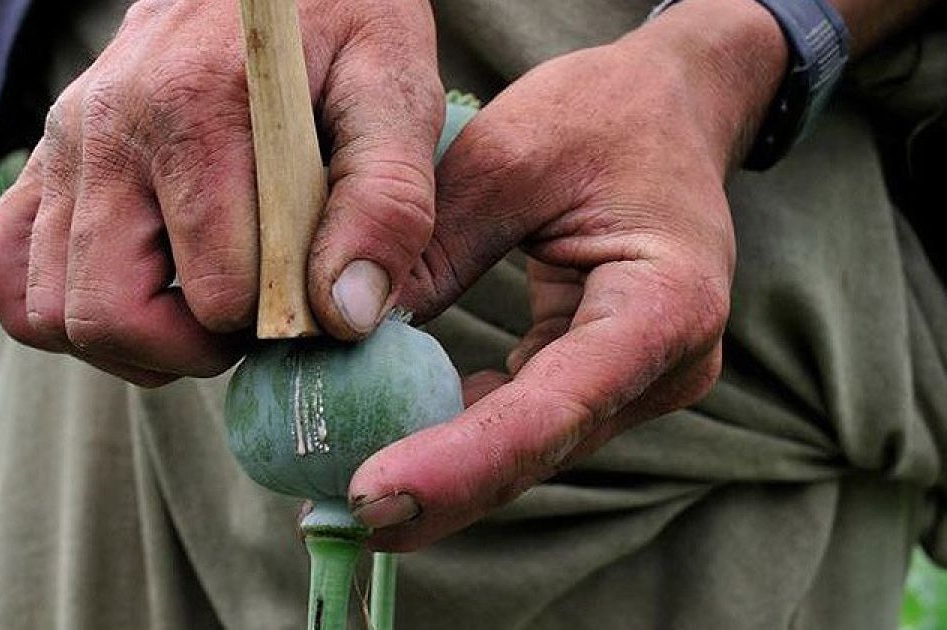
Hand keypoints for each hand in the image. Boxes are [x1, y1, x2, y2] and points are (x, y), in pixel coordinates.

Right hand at [0, 0, 443, 385]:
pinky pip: (0, 270)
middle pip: (109, 316)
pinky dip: (56, 311)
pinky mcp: (41, 162)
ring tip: (198, 308)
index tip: (314, 293)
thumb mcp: (395, 87)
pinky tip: (133, 291)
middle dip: (193, 350)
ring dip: (130, 342)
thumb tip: (342, 316)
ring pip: (48, 313)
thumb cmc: (339, 24)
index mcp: (193, 108)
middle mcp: (103, 128)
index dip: (277, 322)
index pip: (217, 292)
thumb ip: (387, 199)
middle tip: (253, 320)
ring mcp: (59, 147)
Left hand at [348, 0, 787, 549]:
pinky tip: (389, 443)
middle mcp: (664, 365)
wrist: (671, 109)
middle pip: (538, 448)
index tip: (370, 495)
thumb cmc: (602, 115)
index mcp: (664, 305)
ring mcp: (637, 382)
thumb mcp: (508, 154)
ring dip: (442, 474)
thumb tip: (348, 334)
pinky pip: (523, 422)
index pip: (552, 408)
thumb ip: (434, 245)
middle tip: (335, 519)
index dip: (460, 464)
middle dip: (437, 490)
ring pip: (527, 449)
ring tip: (345, 496)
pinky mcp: (600, 380)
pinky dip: (458, 436)